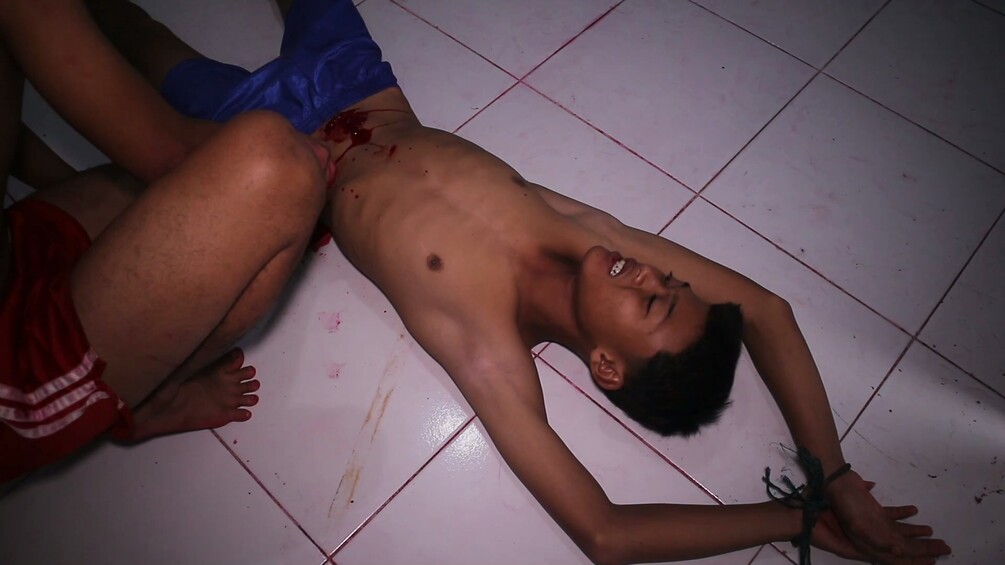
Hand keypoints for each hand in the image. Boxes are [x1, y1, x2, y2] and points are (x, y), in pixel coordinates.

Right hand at [818, 472, 950, 563]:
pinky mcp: (873, 510)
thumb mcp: (858, 524)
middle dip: (924, 549)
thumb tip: (899, 551)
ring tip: (934, 534)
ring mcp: (874, 522)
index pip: (897, 557)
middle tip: (945, 548)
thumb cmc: (844, 503)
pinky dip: (904, 515)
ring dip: (917, 535)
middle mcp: (873, 536)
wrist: (833, 480)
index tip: (934, 560)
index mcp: (870, 542)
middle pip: (903, 546)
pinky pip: (892, 517)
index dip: (915, 560)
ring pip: (900, 532)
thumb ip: (877, 539)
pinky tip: (914, 511)